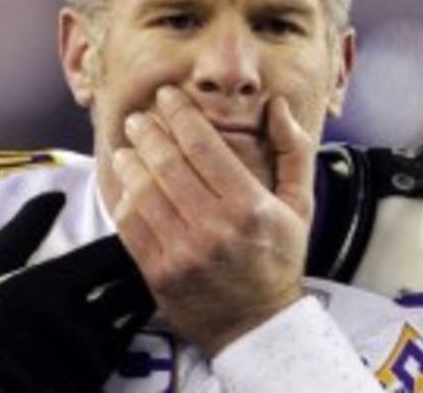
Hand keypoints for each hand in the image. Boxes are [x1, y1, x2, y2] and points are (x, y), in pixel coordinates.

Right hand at [0, 192, 154, 392]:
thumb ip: (25, 230)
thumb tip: (57, 194)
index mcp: (54, 284)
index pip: (113, 254)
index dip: (133, 241)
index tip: (146, 227)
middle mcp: (77, 318)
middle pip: (132, 286)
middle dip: (149, 268)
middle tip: (166, 252)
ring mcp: (87, 355)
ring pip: (134, 318)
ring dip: (146, 299)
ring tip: (155, 281)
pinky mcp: (92, 382)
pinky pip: (123, 350)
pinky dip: (131, 331)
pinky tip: (130, 318)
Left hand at [113, 86, 314, 355]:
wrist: (257, 324)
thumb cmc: (278, 259)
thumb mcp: (299, 205)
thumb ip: (293, 151)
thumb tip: (278, 106)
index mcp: (248, 207)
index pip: (202, 146)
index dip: (180, 114)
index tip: (168, 97)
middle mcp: (213, 228)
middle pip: (167, 163)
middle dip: (149, 132)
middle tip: (140, 118)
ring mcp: (182, 253)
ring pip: (143, 191)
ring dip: (130, 161)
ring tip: (128, 146)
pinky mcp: (158, 273)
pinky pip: (130, 225)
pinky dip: (123, 198)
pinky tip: (126, 183)